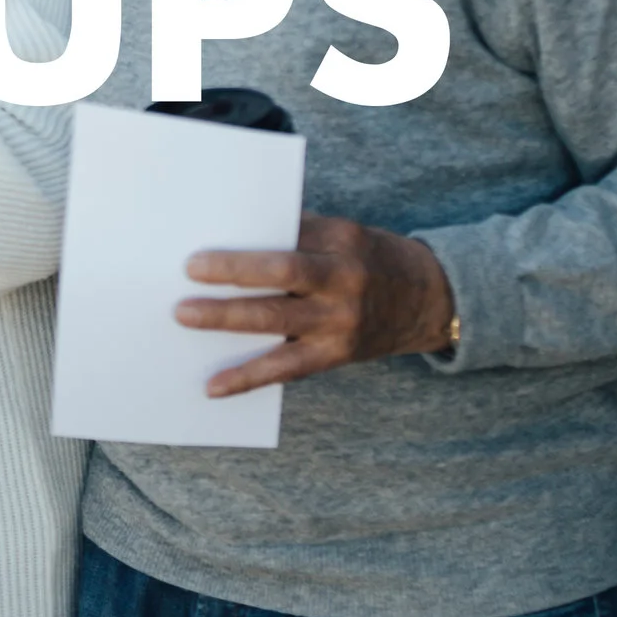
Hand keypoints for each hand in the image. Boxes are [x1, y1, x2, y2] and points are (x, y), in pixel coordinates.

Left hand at [177, 213, 455, 396]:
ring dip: (227, 319)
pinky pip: (285, 368)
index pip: (289, 231)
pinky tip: (213, 385)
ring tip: (186, 315)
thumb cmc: (371, 260)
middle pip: (282, 273)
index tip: (208, 234)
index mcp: (342, 238)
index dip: (249, 234)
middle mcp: (343, 278)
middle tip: (188, 271)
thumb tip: (232, 234)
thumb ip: (298, 234)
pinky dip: (247, 377)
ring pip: (276, 320)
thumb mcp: (345, 234)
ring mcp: (340, 320)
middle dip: (233, 272)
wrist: (430, 300)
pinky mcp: (336, 354)